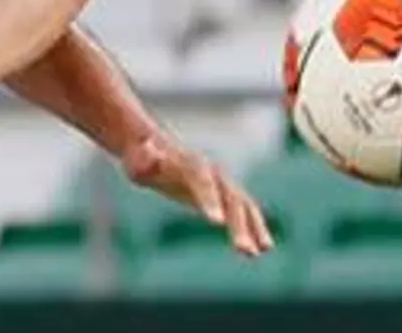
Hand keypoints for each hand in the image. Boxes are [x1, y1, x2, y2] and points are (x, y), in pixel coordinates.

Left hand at [121, 133, 274, 256]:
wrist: (151, 150)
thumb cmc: (142, 158)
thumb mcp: (138, 159)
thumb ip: (146, 158)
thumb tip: (149, 149)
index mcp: (190, 163)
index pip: (202, 181)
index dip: (210, 200)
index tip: (216, 223)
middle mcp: (213, 172)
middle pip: (230, 197)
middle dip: (239, 223)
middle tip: (243, 250)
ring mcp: (222, 182)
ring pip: (244, 205)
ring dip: (254, 228)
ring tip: (260, 252)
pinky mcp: (225, 195)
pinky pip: (245, 212)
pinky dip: (256, 227)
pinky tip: (263, 249)